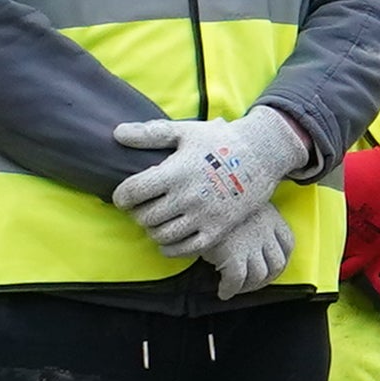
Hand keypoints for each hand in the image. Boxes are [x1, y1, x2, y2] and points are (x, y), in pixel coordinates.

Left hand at [106, 111, 303, 264]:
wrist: (262, 155)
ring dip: (153, 230)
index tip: (125, 196)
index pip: (132, 192)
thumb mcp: (185, 132)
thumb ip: (150, 134)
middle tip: (142, 207)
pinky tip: (168, 239)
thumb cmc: (219, 141)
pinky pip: (185, 248)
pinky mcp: (218, 230)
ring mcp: (204, 216)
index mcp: (176, 171)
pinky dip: (170, 248)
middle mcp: (188, 196)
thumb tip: (117, 133)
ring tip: (156, 220)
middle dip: (138, 213)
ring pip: (162, 235)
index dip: (121, 196)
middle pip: (145, 216)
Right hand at [211, 203, 294, 293]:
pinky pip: (237, 280)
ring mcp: (251, 244)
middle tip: (252, 283)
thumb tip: (246, 235)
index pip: (287, 243)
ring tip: (236, 288)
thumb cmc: (215, 198)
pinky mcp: (234, 255)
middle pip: (277, 263)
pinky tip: (223, 291)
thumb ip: (250, 217)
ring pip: (260, 275)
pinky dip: (231, 289)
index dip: (281, 259)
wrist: (200, 197)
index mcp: (270, 217)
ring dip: (249, 287)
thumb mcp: (241, 202)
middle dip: (267, 278)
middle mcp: (265, 231)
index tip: (271, 266)